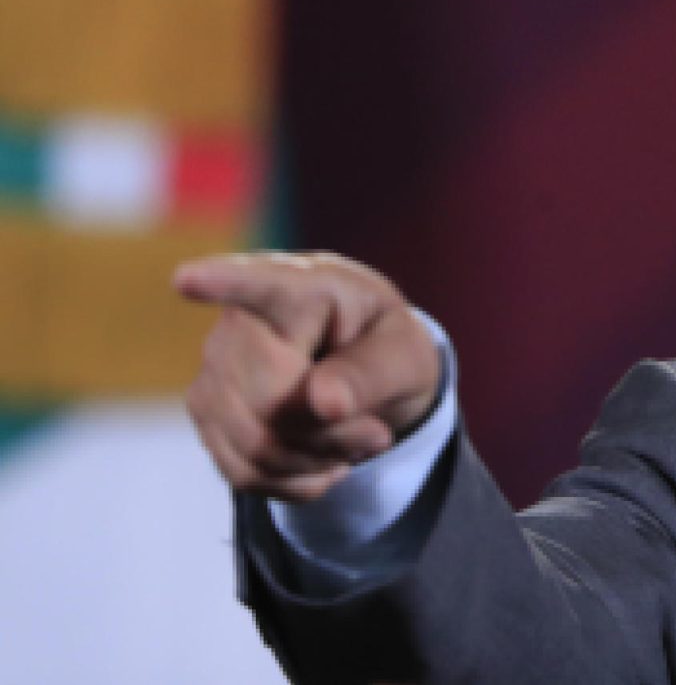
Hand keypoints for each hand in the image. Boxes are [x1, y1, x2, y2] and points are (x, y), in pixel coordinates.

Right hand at [177, 252, 441, 502]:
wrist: (362, 371)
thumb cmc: (384, 349)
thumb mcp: (406, 356)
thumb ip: (372, 374)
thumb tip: (324, 403)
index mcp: (301, 287)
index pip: (255, 282)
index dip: (220, 282)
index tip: (187, 278)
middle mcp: (241, 321)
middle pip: (269, 404)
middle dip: (331, 433)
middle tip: (377, 433)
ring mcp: (213, 367)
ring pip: (254, 446)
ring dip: (316, 460)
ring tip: (352, 440)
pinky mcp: (206, 413)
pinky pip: (244, 472)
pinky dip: (294, 480)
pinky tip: (321, 456)